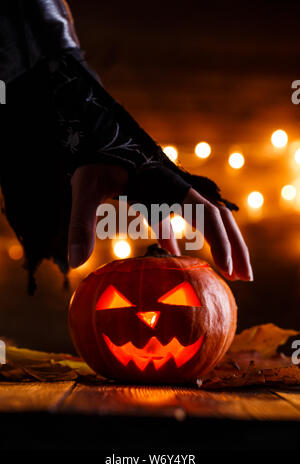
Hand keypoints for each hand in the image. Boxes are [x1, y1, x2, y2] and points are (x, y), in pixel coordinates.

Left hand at [68, 165, 252, 280]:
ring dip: (221, 244)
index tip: (228, 271)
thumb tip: (75, 264)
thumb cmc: (91, 160)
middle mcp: (176, 189)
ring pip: (207, 218)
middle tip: (246, 279)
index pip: (207, 215)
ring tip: (229, 272)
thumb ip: (81, 223)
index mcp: (168, 187)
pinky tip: (177, 256)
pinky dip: (182, 238)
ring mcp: (170, 192)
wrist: (94, 135)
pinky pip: (178, 218)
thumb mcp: (85, 189)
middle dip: (236, 247)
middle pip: (219, 217)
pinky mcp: (158, 195)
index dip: (221, 243)